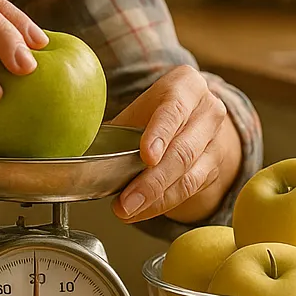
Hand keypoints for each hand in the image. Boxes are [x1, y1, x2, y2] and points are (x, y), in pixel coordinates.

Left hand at [110, 66, 240, 224]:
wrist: (189, 119)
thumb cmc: (152, 113)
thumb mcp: (137, 111)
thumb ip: (116, 129)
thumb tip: (80, 150)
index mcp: (186, 85)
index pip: (174, 108)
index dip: (160, 133)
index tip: (146, 156)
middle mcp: (208, 109)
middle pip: (182, 149)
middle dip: (152, 180)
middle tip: (127, 200)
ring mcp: (216, 140)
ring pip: (188, 175)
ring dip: (155, 197)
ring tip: (128, 209)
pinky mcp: (214, 166)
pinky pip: (190, 190)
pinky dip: (162, 203)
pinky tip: (142, 210)